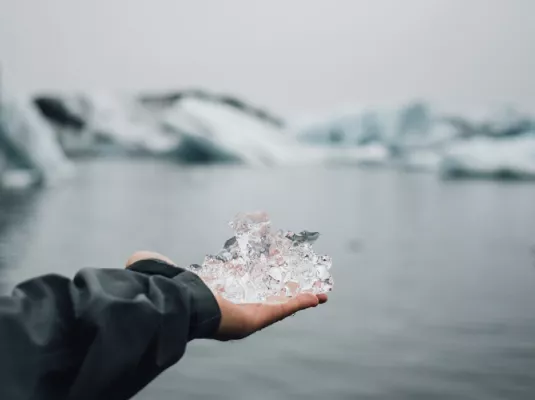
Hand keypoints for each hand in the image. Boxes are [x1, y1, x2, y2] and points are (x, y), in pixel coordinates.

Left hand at [125, 251, 328, 340]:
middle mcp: (235, 302)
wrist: (173, 305)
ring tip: (323, 289)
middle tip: (305, 273)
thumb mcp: (159, 268)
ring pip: (281, 301)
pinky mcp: (258, 318)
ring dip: (302, 294)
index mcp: (217, 289)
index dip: (259, 267)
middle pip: (267, 290)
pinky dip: (303, 302)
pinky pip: (285, 309)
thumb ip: (154, 262)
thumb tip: (141, 256)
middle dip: (287, 281)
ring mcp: (248, 311)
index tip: (273, 256)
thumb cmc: (165, 288)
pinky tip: (320, 296)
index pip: (243, 277)